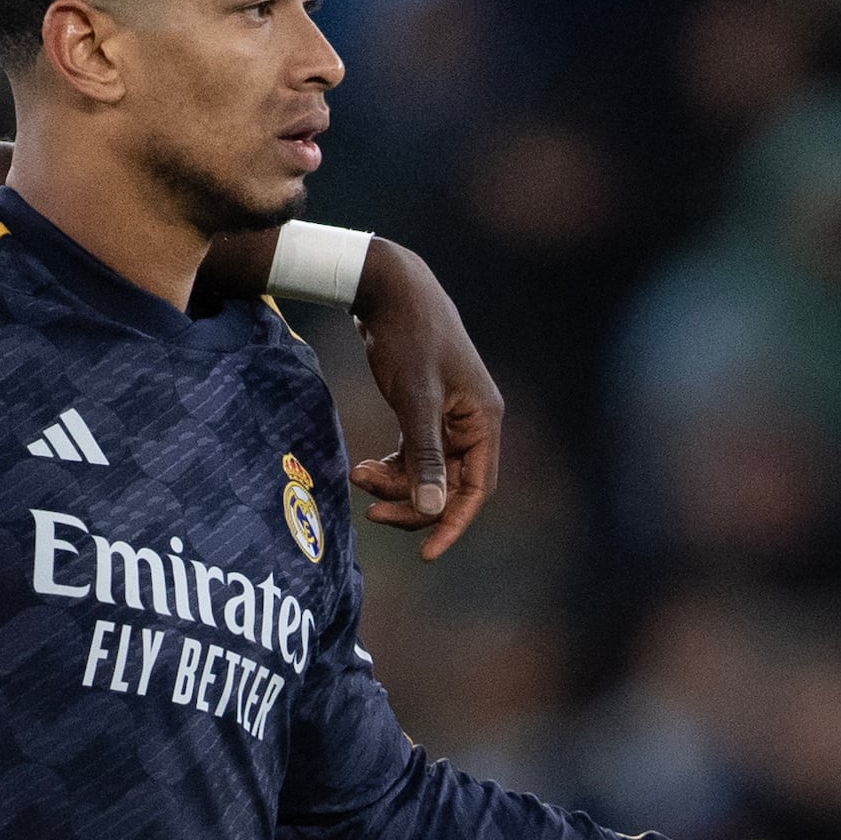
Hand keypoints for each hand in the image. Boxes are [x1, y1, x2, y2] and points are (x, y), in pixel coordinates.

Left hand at [340, 242, 502, 558]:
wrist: (387, 286)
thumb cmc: (408, 338)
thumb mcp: (416, 400)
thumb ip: (425, 456)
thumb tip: (434, 509)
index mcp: (483, 420)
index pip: (476, 489)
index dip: (452, 523)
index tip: (426, 553)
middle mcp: (473, 421)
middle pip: (449, 484)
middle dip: (411, 500)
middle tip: (371, 510)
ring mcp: (450, 415)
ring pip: (427, 471)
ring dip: (394, 482)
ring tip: (357, 477)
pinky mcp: (426, 408)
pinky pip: (414, 453)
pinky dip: (390, 465)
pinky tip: (362, 467)